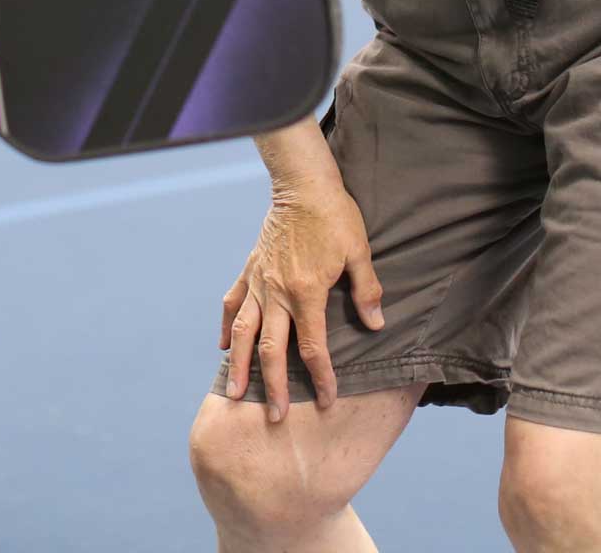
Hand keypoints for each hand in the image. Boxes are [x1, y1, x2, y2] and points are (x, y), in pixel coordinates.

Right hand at [220, 177, 385, 418]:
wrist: (302, 184)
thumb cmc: (335, 216)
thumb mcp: (359, 252)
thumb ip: (366, 291)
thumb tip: (376, 325)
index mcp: (307, 292)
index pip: (313, 347)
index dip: (322, 377)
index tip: (327, 400)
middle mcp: (277, 292)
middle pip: (272, 349)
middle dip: (273, 386)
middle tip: (275, 417)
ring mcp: (259, 281)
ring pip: (244, 332)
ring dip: (239, 365)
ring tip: (234, 393)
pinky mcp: (250, 269)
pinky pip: (233, 303)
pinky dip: (227, 326)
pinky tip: (224, 346)